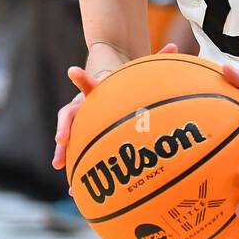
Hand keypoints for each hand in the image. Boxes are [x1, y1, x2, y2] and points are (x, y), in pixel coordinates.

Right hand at [52, 42, 179, 174]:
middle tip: (61, 139)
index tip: (71, 72)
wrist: (106, 84)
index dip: (82, 78)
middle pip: (69, 114)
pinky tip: (76, 192)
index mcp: (96, 90)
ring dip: (64, 152)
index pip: (88, 82)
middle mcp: (83, 105)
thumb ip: (155, 61)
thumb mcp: (137, 73)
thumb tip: (177, 46)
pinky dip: (77, 173)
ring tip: (61, 168)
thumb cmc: (125, 84)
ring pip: (68, 137)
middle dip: (64, 126)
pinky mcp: (81, 137)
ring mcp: (79, 122)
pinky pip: (77, 154)